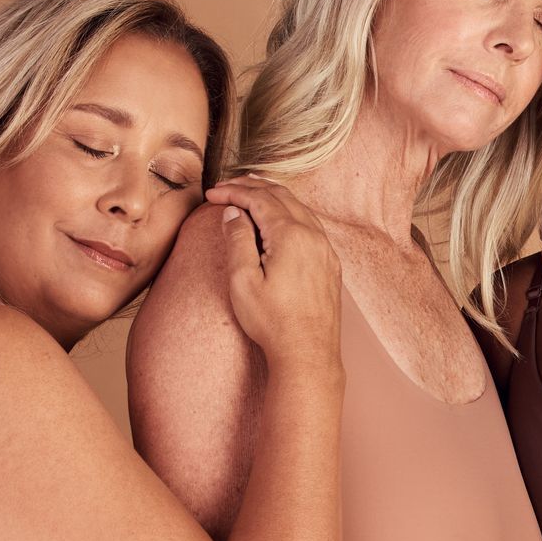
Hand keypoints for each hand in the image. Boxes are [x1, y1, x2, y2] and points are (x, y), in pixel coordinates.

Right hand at [203, 177, 341, 366]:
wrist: (308, 353)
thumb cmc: (273, 322)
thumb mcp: (243, 281)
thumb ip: (238, 240)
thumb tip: (233, 212)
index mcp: (291, 235)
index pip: (259, 198)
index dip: (233, 192)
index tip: (212, 195)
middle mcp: (313, 236)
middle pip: (281, 195)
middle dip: (252, 187)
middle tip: (227, 187)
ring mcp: (325, 249)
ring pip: (298, 207)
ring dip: (272, 197)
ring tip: (250, 194)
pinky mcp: (330, 263)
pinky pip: (310, 224)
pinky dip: (289, 213)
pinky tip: (278, 220)